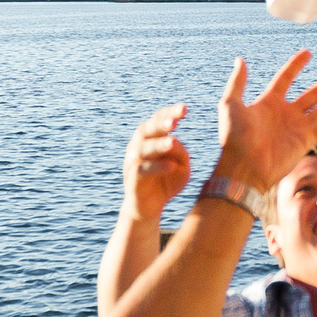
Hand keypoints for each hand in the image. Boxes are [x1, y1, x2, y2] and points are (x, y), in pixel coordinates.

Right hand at [123, 103, 191, 221]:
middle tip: (174, 121)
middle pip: (146, 129)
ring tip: (173, 142)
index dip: (169, 113)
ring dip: (158, 144)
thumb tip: (175, 144)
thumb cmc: (167, 182)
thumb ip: (182, 155)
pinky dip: (157, 166)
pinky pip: (143, 169)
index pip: (158, 120)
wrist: (148, 207)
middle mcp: (138, 146)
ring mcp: (133, 161)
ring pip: (143, 148)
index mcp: (150, 138)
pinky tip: (171, 166)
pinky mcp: (132, 178)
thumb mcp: (182, 168)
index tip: (185, 109)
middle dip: (160, 124)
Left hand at [212, 51, 316, 188]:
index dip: (296, 65)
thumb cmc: (235, 138)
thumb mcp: (230, 105)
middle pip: (312, 93)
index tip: (308, 53)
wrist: (245, 168)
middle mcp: (287, 113)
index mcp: (269, 103)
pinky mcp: (307, 141)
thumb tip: (240, 59)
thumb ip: (237, 82)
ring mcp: (299, 127)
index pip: (286, 78)